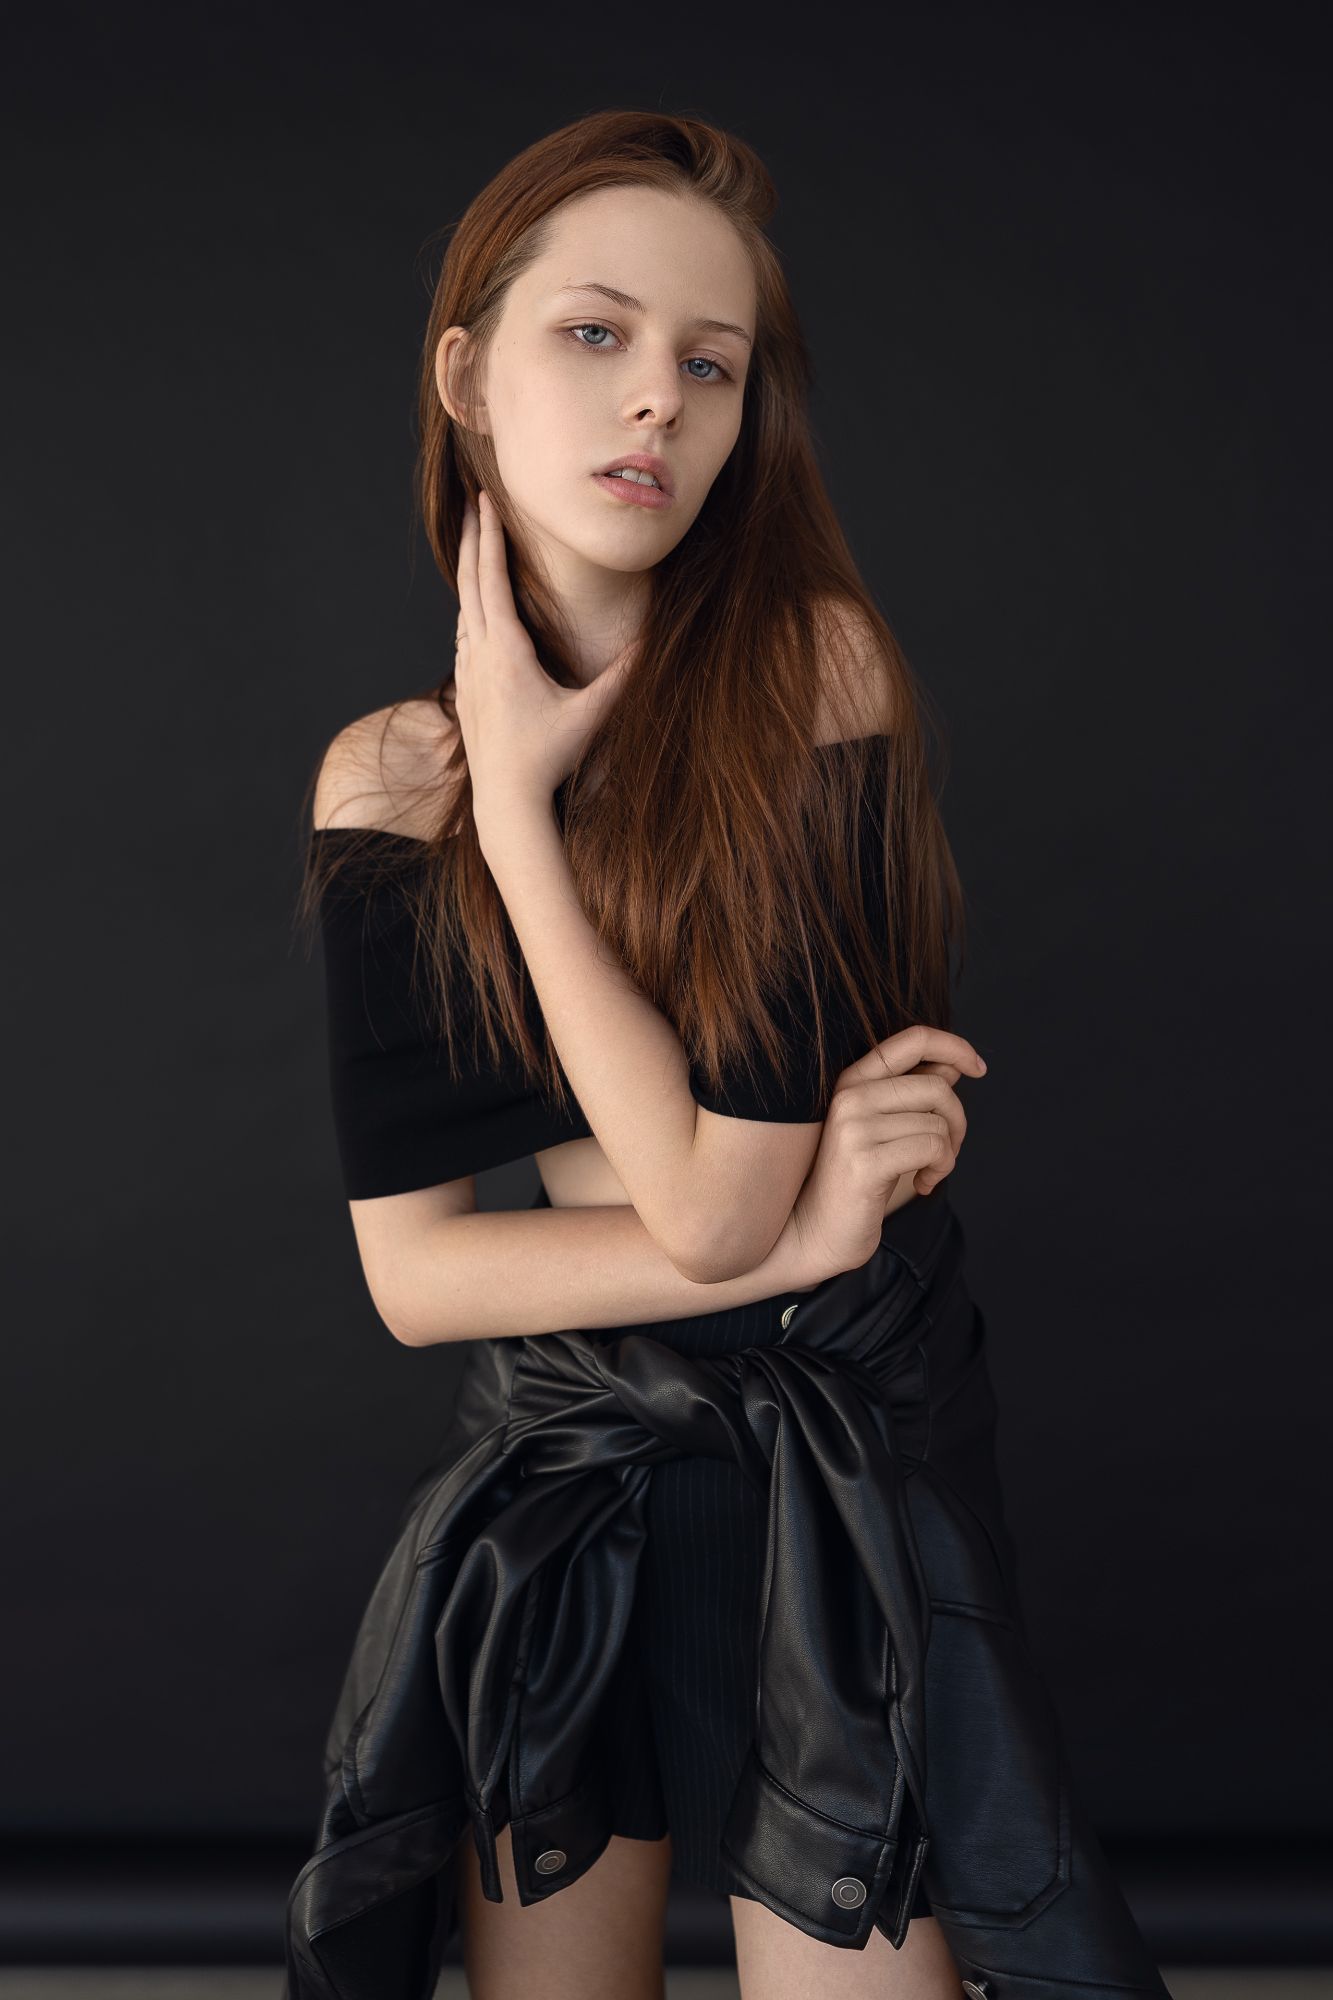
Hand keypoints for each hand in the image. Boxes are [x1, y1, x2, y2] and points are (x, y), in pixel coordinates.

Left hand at [453, 491, 634, 823]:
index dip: (489, 537)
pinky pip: (463, 638)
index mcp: (505, 652)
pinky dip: (469, 610)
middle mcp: (479, 657)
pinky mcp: (465, 694)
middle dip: (470, 540)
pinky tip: (474, 612)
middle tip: (470, 503)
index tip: (486, 502)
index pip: (492, 579)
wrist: (506, 803)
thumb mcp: (590, 717)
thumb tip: (654, 643)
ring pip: (463, 610)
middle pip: (469, 583)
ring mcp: (468, 676)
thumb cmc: (549, 760)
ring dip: (468, 574)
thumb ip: (622, 679)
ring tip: (473, 546)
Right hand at [783, 1025, 986, 1281]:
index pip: (912, 1040)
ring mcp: (854, 1127)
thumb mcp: (886, 1129)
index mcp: (853, 1080)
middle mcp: (850, 1096)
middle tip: (945, 1153)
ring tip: (926, 1173)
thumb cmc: (854, 1182)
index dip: (954, 1045)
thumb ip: (915, 1095)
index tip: (979, 1067)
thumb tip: (954, 1065)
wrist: (812, 1232)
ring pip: (938, 1124)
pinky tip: (921, 1186)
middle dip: (957, 1123)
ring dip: (946, 1156)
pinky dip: (939, 1170)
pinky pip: (932, 1149)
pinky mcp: (865, 1161)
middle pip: (937, 1088)